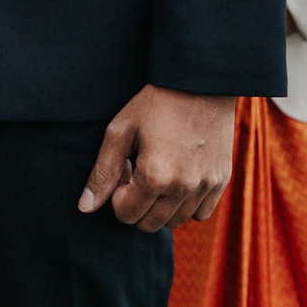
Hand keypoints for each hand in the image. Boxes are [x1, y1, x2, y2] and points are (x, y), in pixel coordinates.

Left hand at [79, 85, 235, 232]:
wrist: (200, 82)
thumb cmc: (155, 102)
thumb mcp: (121, 130)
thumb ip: (102, 172)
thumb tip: (85, 208)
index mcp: (155, 177)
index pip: (125, 215)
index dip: (118, 193)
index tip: (125, 168)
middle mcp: (183, 188)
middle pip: (149, 224)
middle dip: (137, 203)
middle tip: (140, 170)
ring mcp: (205, 187)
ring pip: (175, 222)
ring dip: (161, 205)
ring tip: (160, 171)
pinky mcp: (221, 181)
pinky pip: (201, 214)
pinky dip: (187, 204)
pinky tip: (180, 177)